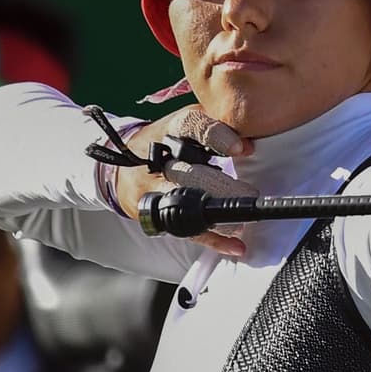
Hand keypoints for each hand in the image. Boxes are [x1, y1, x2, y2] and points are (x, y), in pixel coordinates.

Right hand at [115, 104, 256, 255]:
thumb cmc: (168, 142)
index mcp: (172, 130)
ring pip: (185, 205)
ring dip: (217, 216)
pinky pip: (186, 231)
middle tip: (248, 194)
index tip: (239, 148)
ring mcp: (153, 189)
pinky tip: (235, 245)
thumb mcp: (189, 126)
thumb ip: (220, 129)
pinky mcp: (155, 215)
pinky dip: (214, 240)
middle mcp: (159, 159)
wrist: (122, 165)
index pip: (192, 127)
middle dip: (222, 187)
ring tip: (241, 222)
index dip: (216, 137)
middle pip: (190, 174)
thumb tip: (248, 146)